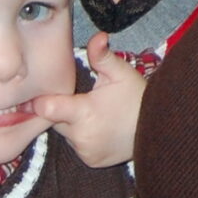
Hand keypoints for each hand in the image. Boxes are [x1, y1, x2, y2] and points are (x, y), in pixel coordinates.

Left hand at [31, 36, 145, 168]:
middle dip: (62, 110)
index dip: (40, 100)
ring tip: (95, 114)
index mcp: (83, 112)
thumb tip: (97, 36)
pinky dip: (82, 138)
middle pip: (54, 120)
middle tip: (82, 99)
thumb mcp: (121, 72)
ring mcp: (86, 151)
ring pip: (66, 134)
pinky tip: (99, 128)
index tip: (39, 94)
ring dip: (72, 124)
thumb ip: (102, 56)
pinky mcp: (91, 161)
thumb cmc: (137, 97)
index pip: (45, 108)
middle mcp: (81, 136)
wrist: (159, 128)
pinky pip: (77, 147)